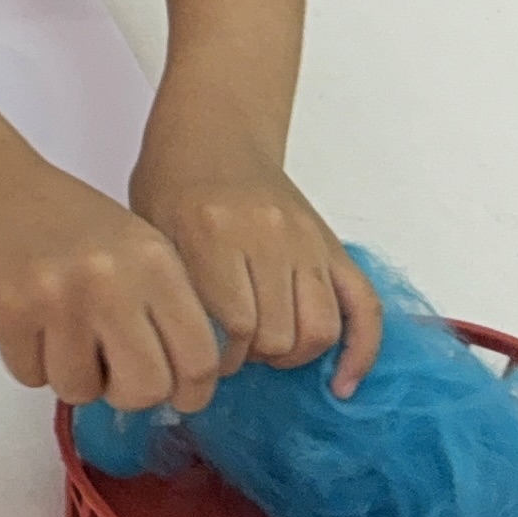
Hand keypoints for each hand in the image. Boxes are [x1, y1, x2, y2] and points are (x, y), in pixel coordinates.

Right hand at [0, 161, 225, 413]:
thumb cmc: (64, 219)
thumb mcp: (136, 245)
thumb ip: (166, 306)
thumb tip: (184, 382)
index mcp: (153, 261)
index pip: (198, 357)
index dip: (191, 391)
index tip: (179, 395)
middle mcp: (110, 280)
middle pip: (145, 388)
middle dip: (128, 393)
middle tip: (112, 374)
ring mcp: (57, 298)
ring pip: (81, 391)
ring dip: (71, 375)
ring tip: (60, 333)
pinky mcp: (7, 313)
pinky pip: (31, 377)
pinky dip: (29, 361)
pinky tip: (27, 321)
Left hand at [131, 127, 383, 395]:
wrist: (215, 132)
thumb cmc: (173, 182)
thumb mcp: (152, 231)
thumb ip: (176, 290)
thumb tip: (196, 358)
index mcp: (213, 232)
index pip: (234, 327)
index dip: (219, 357)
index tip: (203, 353)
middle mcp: (268, 236)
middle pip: (277, 334)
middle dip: (252, 357)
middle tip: (231, 347)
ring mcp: (306, 240)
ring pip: (319, 329)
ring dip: (293, 354)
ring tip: (268, 348)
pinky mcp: (333, 246)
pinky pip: (365, 308)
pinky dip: (359, 353)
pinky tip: (341, 384)